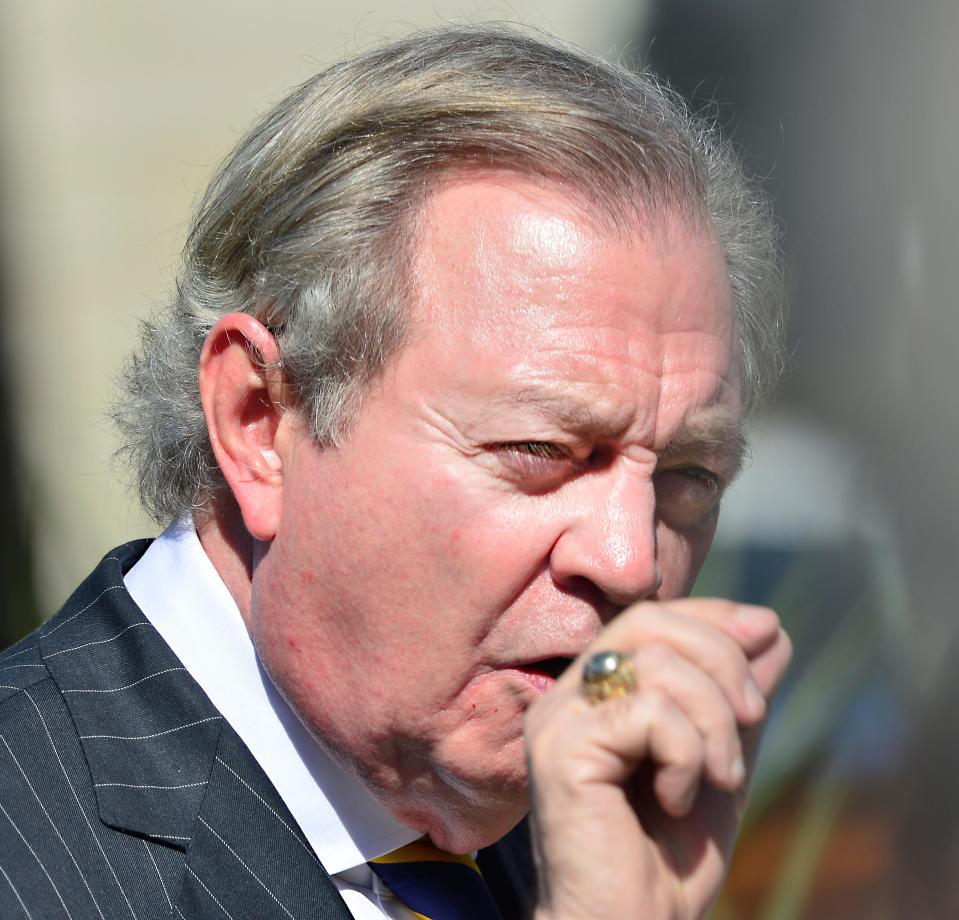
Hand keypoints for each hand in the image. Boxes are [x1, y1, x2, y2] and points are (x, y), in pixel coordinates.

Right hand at [525, 599, 790, 919]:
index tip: (768, 633)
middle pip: (650, 623)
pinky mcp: (561, 749)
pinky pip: (649, 712)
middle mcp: (568, 695)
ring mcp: (558, 718)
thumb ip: (736, 696)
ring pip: (656, 665)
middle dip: (723, 660)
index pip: (651, 617)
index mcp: (597, 691)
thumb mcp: (721, 759)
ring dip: (714, 720)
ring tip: (720, 778)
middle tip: (753, 717)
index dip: (712, 615)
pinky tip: (678, 797)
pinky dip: (686, 754)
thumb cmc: (671, 856)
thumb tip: (770, 628)